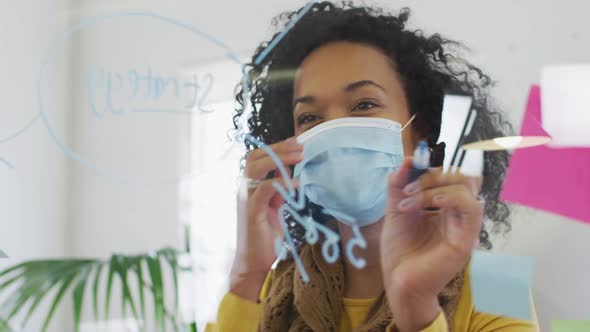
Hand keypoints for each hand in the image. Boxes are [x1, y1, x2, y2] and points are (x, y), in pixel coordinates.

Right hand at [229, 137, 302, 300]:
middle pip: (254, 156)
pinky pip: (265, 189)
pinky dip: (281, 182)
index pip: (259, 156)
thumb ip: (280, 188)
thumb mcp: (276, 206)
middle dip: (279, 148)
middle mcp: (245, 188)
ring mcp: (246, 198)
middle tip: (301, 147)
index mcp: (250, 185)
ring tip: (300, 157)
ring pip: (255, 167)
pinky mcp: (251, 211)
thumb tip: (290, 171)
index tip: (296, 142)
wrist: (254, 261)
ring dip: (279, 159)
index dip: (277, 147)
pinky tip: (298, 183)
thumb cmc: (266, 235)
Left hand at [381, 158, 482, 330]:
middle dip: (432, 175)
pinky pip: (471, 208)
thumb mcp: (395, 210)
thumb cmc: (400, 251)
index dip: (432, 167)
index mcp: (445, 208)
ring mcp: (464, 227)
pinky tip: (430, 202)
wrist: (398, 282)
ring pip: (467, 187)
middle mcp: (458, 215)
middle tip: (408, 188)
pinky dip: (451, 197)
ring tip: (410, 199)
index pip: (452, 175)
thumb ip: (399, 184)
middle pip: (462, 177)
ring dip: (435, 186)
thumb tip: (409, 158)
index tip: (409, 169)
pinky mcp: (465, 240)